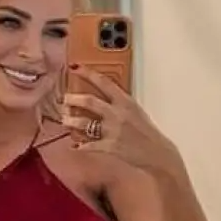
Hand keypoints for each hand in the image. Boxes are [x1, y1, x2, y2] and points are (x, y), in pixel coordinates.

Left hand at [61, 67, 181, 174]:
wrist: (156, 153)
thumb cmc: (147, 132)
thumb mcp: (135, 111)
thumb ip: (119, 104)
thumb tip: (104, 98)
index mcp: (125, 102)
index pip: (104, 82)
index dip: (87, 73)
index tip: (75, 67)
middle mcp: (117, 114)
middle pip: (89, 102)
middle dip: (73, 99)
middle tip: (63, 99)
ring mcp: (112, 131)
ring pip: (84, 124)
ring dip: (71, 121)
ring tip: (64, 120)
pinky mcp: (109, 147)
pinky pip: (89, 145)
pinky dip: (80, 146)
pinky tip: (74, 146)